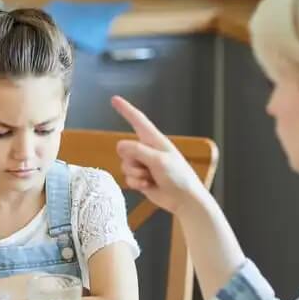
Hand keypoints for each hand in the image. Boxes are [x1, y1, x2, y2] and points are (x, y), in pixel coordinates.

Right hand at [112, 96, 207, 213]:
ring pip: (124, 165)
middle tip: (148, 167)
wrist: (184, 200)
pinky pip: (127, 178)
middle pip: (124, 148)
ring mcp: (143, 164)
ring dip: (136, 174)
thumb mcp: (159, 160)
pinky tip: (149, 186)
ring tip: (151, 178)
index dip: (125, 109)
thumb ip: (138, 151)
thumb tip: (120, 145)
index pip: (137, 120)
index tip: (114, 99)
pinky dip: (136, 183)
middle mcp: (147, 150)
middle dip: (132, 160)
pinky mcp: (140, 178)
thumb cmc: (178, 177)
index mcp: (154, 140)